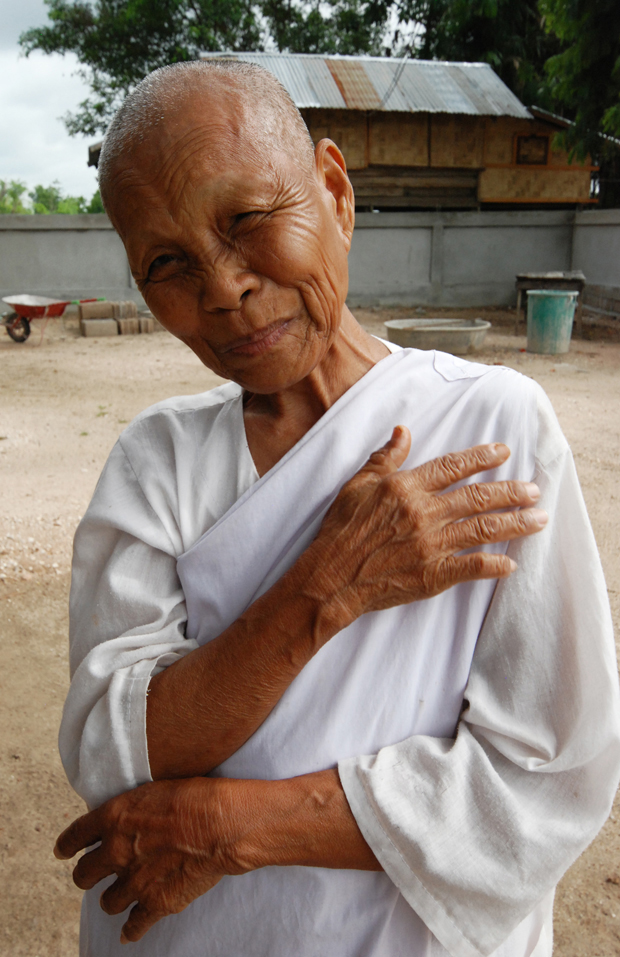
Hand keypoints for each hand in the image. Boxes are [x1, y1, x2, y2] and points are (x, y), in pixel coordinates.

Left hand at [54, 770, 380, 942]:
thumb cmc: (198, 797)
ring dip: (112, 897)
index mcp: (114, 817)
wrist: (224, 824)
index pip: (76, 835)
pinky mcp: (155, 904)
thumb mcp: (156, 789)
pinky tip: (129, 931)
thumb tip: (125, 819)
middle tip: (93, 873)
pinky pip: (133, 926)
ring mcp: (134, 881)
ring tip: (121, 893)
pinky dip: (131, 930)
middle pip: (83, 874)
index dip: (67, 845)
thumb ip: (132, 809)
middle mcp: (116, 851)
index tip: (64, 851)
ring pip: (106, 901)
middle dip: (86, 874)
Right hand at [305, 427, 546, 622]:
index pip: (452, 467)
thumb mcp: (357, 486)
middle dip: (512, 492)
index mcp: (406, 488)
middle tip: (535, 490)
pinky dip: (493, 566)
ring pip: (483, 529)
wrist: (331, 577)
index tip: (504, 453)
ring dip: (516, 524)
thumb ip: (385, 458)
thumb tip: (403, 431)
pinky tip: (510, 564)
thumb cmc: (340, 531)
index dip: (481, 458)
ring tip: (539, 519)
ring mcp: (431, 545)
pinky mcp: (432, 575)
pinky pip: (471, 567)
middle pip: (478, 497)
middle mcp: (424, 513)